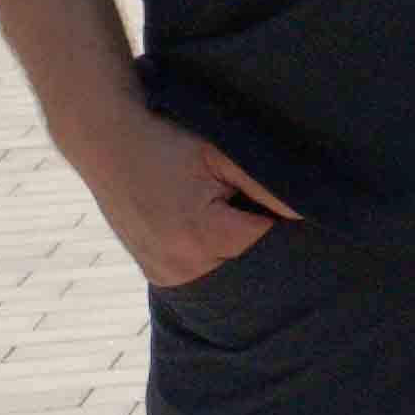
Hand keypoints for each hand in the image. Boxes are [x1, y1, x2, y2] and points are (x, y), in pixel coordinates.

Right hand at [70, 94, 296, 291]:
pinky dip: (213, 258)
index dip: (279, 223)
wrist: (104, 140)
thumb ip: (266, 185)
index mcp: (202, 234)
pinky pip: (203, 274)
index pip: (267, 243)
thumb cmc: (165, 140)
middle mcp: (182, 264)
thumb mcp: (218, 154)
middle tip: (248, 206)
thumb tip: (311, 209)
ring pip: (228, 273)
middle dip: (259, 240)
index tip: (279, 204)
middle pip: (250, 265)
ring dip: (236, 252)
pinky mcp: (157, 274)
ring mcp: (166, 274)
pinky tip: (206, 230)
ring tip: (222, 213)